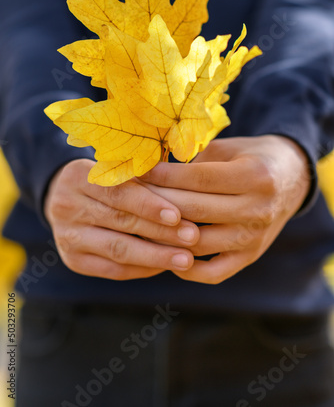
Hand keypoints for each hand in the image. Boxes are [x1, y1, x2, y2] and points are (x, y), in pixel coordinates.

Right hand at [44, 159, 198, 279]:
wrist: (66, 199)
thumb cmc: (107, 181)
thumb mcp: (117, 169)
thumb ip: (144, 178)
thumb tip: (186, 195)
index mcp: (77, 176)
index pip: (117, 193)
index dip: (148, 205)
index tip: (178, 215)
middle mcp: (67, 206)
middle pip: (120, 222)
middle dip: (160, 231)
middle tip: (193, 236)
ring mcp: (67, 236)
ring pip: (118, 249)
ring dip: (156, 255)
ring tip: (186, 259)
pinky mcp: (74, 260)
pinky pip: (113, 270)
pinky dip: (143, 268)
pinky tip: (166, 265)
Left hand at [139, 136, 310, 283]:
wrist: (290, 179)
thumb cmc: (251, 158)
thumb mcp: (227, 150)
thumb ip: (193, 162)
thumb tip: (148, 170)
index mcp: (254, 176)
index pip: (198, 179)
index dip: (163, 175)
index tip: (136, 171)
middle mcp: (257, 209)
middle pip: (194, 210)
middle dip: (156, 202)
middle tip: (128, 195)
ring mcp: (254, 238)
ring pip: (197, 242)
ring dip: (164, 235)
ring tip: (139, 223)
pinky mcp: (250, 257)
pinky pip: (212, 272)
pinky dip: (186, 268)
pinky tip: (166, 251)